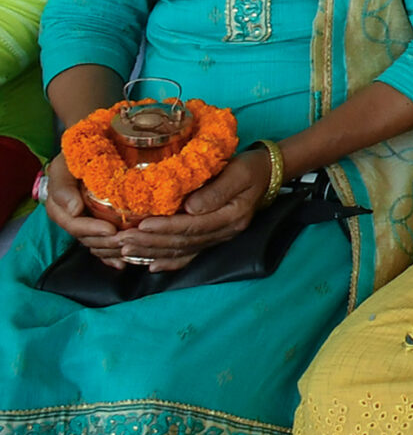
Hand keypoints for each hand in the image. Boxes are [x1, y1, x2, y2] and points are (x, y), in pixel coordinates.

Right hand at [40, 153, 129, 263]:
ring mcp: (86, 223)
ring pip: (96, 244)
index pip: (74, 224)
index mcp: (60, 207)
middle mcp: (72, 218)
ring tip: (131, 250)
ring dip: (112, 251)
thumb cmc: (76, 155)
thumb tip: (74, 210)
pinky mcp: (99, 224)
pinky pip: (103, 244)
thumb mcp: (63, 165)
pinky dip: (112, 256)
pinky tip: (123, 263)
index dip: (91, 229)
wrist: (90, 148)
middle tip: (128, 242)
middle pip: (88, 238)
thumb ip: (63, 186)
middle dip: (107, 243)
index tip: (110, 230)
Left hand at [120, 154, 265, 270]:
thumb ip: (217, 190)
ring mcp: (219, 238)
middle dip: (150, 242)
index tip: (141, 225)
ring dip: (152, 252)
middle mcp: (224, 232)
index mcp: (231, 217)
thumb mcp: (239, 172)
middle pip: (183, 242)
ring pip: (182, 251)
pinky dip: (169, 262)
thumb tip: (189, 207)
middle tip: (122, 240)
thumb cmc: (252, 168)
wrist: (269, 173)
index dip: (166, 227)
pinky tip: (151, 266)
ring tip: (125, 250)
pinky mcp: (213, 237)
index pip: (194, 226)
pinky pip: (189, 255)